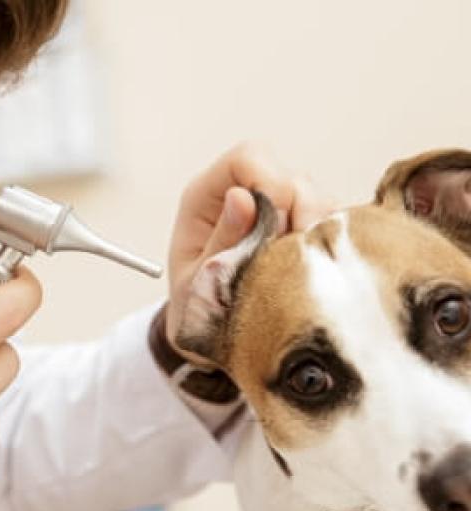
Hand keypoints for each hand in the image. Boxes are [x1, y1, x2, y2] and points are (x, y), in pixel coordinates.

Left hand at [166, 141, 334, 355]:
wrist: (209, 337)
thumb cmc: (195, 308)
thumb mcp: (196, 285)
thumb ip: (220, 242)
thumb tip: (242, 198)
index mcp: (206, 197)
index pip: (247, 158)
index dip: (270, 184)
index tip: (277, 229)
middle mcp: (244, 194)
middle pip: (291, 177)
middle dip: (301, 215)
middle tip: (291, 260)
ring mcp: (276, 211)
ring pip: (317, 198)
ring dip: (315, 234)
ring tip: (297, 272)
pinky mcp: (301, 230)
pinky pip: (331, 223)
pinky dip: (328, 245)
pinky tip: (311, 272)